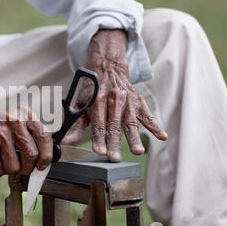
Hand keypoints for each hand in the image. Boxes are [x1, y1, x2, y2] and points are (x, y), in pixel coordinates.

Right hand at [0, 83, 52, 178]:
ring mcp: (1, 135)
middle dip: (26, 168)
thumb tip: (40, 157)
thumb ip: (26, 133)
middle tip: (20, 169)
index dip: (46, 156)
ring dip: (7, 170)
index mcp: (24, 114)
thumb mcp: (11, 118)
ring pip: (14, 167)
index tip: (42, 165)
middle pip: (32, 156)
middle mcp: (15, 122)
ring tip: (0, 162)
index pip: (45, 137)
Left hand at [62, 29, 167, 161]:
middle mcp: (113, 100)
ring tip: (138, 151)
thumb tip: (65, 143)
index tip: (99, 151)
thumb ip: (75, 126)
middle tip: (114, 158)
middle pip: (114, 126)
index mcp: (97, 101)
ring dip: (135, 138)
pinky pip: (148, 115)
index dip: (98, 139)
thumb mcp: (80, 104)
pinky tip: (161, 136)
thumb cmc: (92, 90)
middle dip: (114, 143)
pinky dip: (155, 126)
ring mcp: (128, 101)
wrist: (107, 67)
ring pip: (131, 123)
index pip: (98, 124)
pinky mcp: (139, 101)